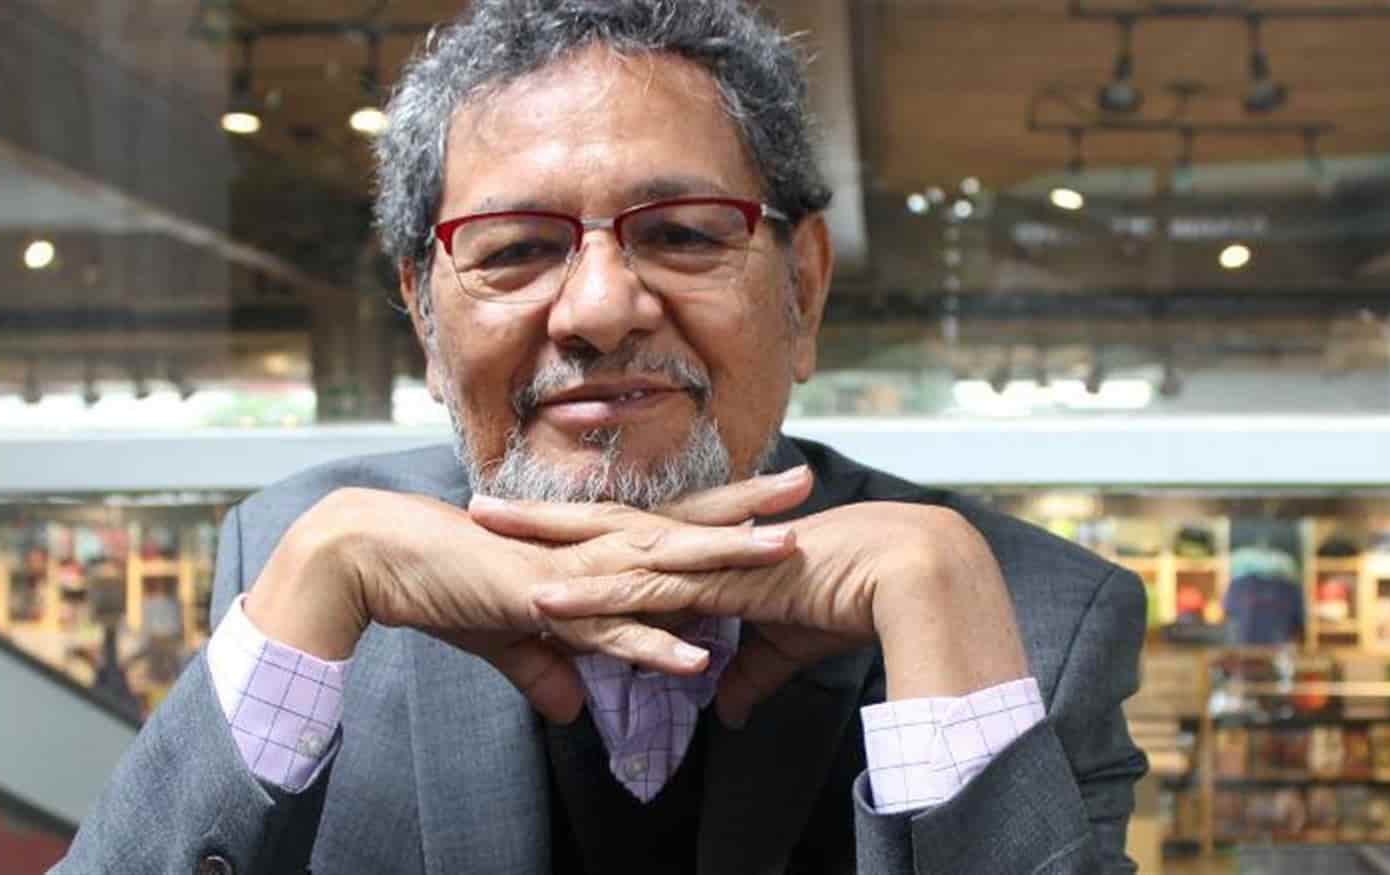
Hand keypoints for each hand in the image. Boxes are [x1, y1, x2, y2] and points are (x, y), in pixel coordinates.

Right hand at [244, 473, 809, 722]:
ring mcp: (573, 573)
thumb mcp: (508, 637)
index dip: (726, 512)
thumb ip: (548, 668)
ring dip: (726, 561)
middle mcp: (591, 548)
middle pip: (686, 526)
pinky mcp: (545, 603)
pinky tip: (699, 659)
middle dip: (750, 508)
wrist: (380, 559)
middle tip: (808, 484)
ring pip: (664, 567)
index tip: (780, 498)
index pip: (672, 526)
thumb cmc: (443, 584)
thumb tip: (573, 708)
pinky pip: (611, 632)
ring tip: (784, 552)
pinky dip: (654, 647)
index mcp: (589, 547)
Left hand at [469, 493, 1030, 725]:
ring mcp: (706, 558)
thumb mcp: (791, 642)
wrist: (907, 570)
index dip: (583, 529)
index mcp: (715, 548)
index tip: (536, 526)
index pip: (636, 533)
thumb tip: (727, 705)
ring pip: (609, 549)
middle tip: (481, 509)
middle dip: (543, 521)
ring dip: (545, 546)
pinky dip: (591, 596)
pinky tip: (546, 599)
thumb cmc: (858, 596)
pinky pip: (642, 592)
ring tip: (486, 536)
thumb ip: (752, 672)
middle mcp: (701, 544)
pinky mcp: (716, 583)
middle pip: (606, 526)